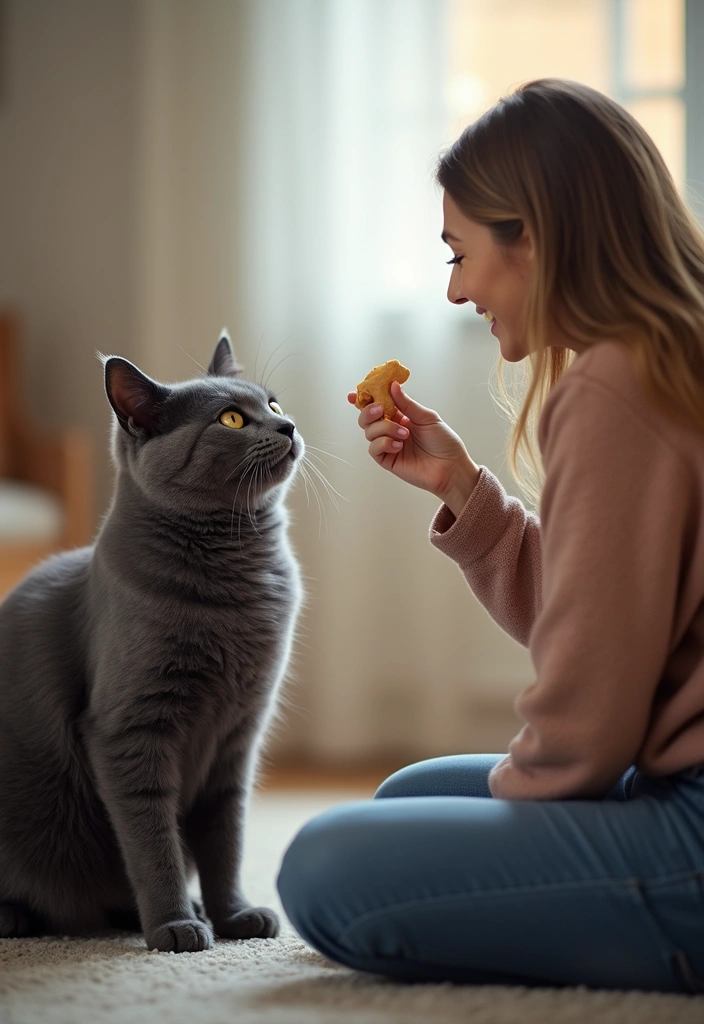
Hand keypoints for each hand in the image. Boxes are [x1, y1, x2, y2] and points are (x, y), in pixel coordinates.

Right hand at [347, 381, 480, 514]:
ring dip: (384, 428)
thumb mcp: (427, 417)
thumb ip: (406, 403)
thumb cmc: (444, 442)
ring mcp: (388, 445)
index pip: (378, 404)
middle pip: (367, 418)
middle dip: (369, 411)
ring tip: (404, 434)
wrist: (451, 467)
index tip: (354, 394)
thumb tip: (392, 386)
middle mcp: (391, 429)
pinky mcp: (388, 460)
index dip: (365, 399)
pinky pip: (374, 449)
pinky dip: (383, 443)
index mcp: (401, 416)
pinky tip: (398, 445)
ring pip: (369, 432)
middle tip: (380, 410)